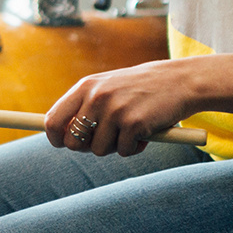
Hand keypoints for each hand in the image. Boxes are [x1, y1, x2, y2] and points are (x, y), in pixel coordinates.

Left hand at [44, 61, 196, 156]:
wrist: (179, 81)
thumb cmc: (140, 88)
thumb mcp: (106, 87)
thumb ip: (84, 106)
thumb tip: (64, 137)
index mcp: (85, 87)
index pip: (53, 119)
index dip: (55, 137)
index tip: (62, 144)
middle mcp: (96, 98)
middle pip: (73, 141)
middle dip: (85, 147)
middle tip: (105, 140)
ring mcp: (114, 111)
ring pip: (98, 150)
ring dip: (114, 146)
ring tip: (129, 129)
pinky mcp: (134, 124)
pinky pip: (123, 151)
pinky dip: (134, 147)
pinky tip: (145, 131)